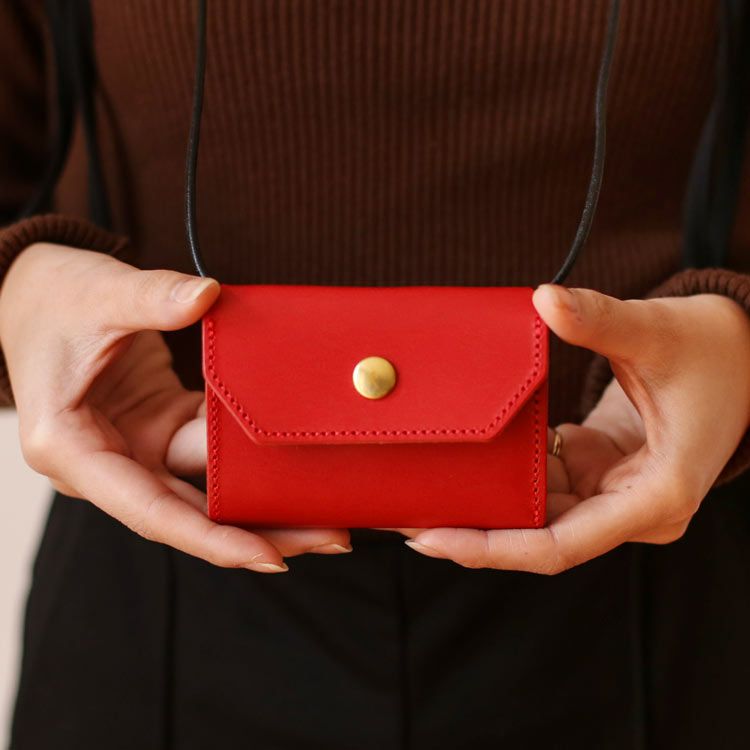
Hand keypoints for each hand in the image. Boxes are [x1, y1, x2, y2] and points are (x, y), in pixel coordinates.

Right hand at [0, 243, 350, 571]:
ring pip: (209, 490)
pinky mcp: (162, 428)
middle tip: (333, 536)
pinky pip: (214, 455)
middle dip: (261, 531)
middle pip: (191, 513)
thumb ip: (150, 296)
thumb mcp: (97, 294)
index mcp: (73, 450)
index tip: (270, 556)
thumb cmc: (52, 300)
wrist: (33, 295)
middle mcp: (108, 463)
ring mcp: (138, 449)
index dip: (212, 538)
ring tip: (333, 509)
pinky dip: (256, 462)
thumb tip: (208, 296)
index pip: (149, 510)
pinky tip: (304, 466)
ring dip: (267, 500)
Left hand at [404, 284, 749, 573]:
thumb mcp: (658, 333)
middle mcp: (634, 508)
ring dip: (485, 507)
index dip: (492, 547)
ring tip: (422, 496)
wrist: (741, 352)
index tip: (433, 538)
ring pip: (538, 516)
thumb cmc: (713, 351)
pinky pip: (545, 488)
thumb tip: (545, 300)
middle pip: (541, 537)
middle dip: (475, 531)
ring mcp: (616, 493)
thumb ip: (602, 319)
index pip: (560, 545)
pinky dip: (506, 479)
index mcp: (655, 496)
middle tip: (406, 519)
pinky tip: (464, 467)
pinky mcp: (602, 473)